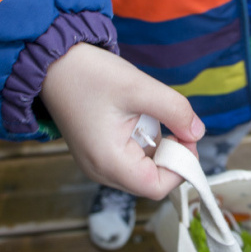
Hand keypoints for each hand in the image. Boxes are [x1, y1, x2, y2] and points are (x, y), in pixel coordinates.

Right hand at [40, 43, 204, 199]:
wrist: (53, 64)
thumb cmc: (89, 74)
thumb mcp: (139, 87)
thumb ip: (175, 111)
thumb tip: (197, 132)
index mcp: (109, 162)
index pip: (157, 187)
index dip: (181, 166)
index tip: (186, 136)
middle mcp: (101, 171)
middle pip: (151, 181)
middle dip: (171, 156)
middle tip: (172, 123)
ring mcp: (98, 164)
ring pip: (143, 170)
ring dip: (157, 147)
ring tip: (148, 115)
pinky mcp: (98, 154)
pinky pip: (131, 158)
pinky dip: (143, 142)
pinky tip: (137, 118)